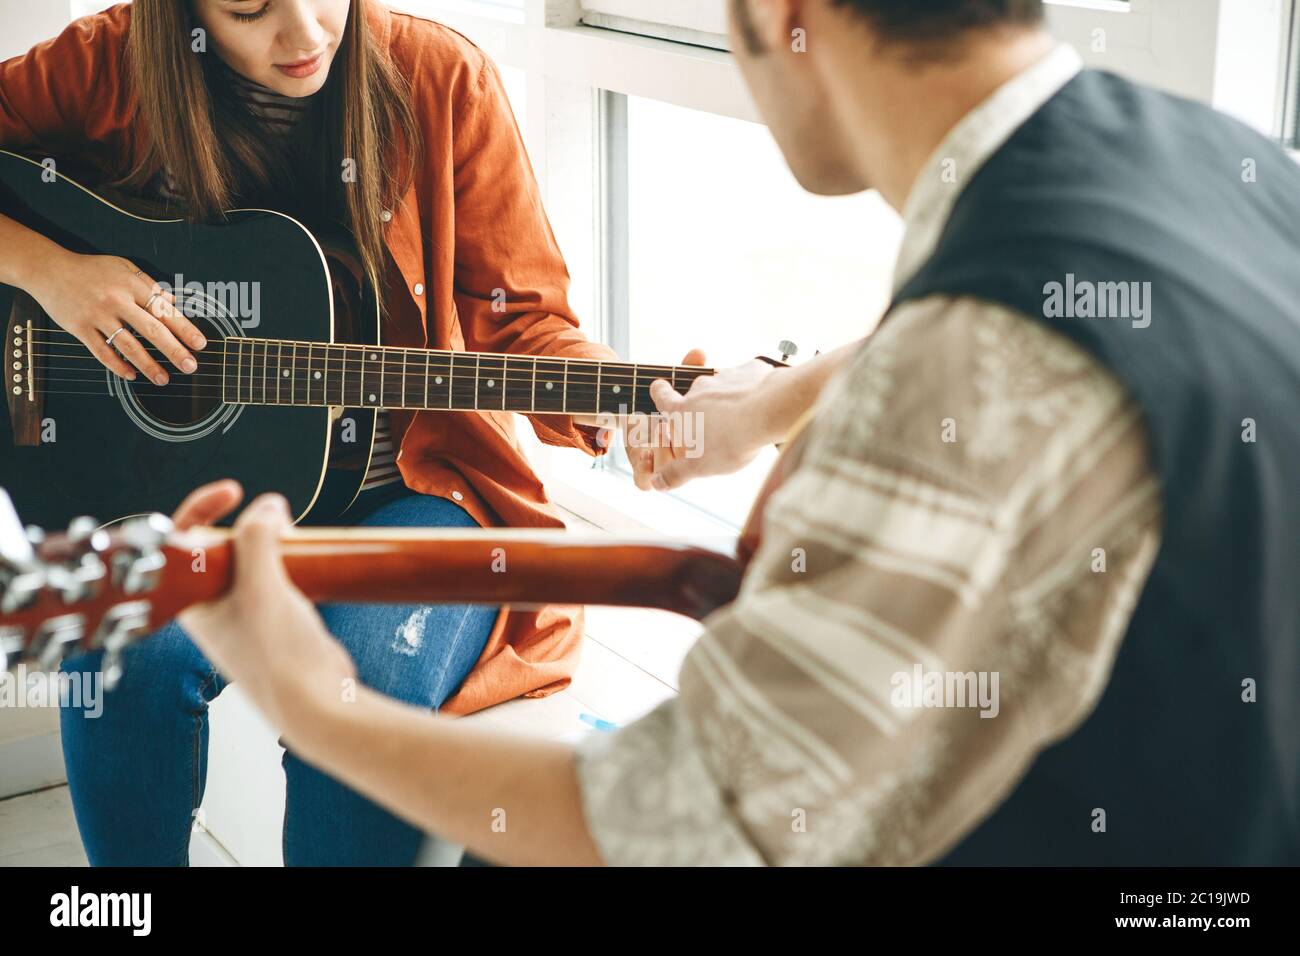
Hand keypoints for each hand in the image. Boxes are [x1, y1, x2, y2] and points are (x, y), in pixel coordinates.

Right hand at [27, 250, 206, 385]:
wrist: (49, 269)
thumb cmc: (91, 269)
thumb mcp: (123, 267)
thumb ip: (149, 284)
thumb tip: (173, 301)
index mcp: (131, 285)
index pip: (164, 310)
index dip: (185, 329)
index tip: (200, 344)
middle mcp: (116, 300)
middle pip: (151, 330)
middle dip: (174, 351)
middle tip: (190, 367)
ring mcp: (97, 315)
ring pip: (128, 345)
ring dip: (149, 365)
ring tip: (164, 379)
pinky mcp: (80, 328)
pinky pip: (102, 352)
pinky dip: (117, 366)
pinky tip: (132, 375)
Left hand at [174, 482, 355, 726]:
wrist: (316, 702)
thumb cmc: (279, 659)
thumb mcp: (262, 586)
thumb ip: (257, 539)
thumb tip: (266, 507)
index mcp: (193, 601)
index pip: (183, 540)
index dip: (203, 508)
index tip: (234, 492)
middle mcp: (213, 608)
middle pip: (220, 546)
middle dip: (247, 525)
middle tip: (274, 520)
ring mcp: (245, 615)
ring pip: (250, 561)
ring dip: (271, 544)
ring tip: (292, 541)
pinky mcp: (275, 621)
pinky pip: (276, 578)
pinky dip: (289, 564)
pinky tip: (306, 566)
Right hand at [636, 354, 780, 490]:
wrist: (768, 411)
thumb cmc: (731, 440)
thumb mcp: (700, 465)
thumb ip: (676, 473)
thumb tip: (657, 482)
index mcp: (684, 410)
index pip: (662, 396)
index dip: (660, 392)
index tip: (660, 389)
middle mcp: (701, 388)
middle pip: (695, 392)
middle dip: (702, 404)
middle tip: (714, 424)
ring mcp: (726, 376)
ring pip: (723, 385)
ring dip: (728, 397)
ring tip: (743, 418)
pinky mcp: (751, 370)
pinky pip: (748, 378)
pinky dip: (752, 388)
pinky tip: (762, 402)